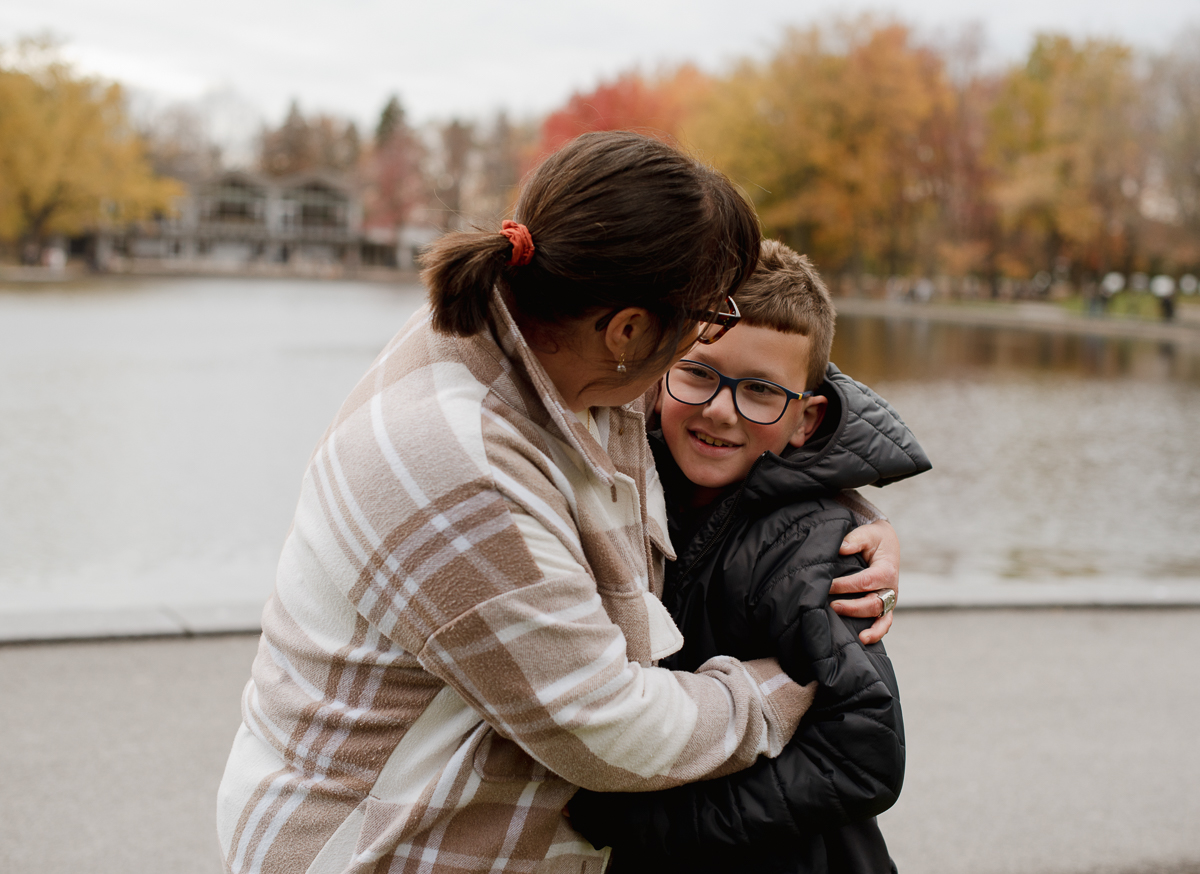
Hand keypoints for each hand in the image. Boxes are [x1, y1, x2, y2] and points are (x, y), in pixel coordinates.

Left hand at [830, 520, 899, 644]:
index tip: (827, 585)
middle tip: (832, 606)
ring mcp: (889, 600)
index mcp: (886, 571)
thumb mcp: (867, 534)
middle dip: (852, 607)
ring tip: (855, 636)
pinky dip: (877, 633)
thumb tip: (841, 548)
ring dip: (869, 628)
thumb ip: (854, 540)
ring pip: (882, 618)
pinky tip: (863, 639)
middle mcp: (890, 588)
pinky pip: (884, 623)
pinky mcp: (885, 607)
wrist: (886, 543)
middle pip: (873, 603)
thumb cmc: (874, 540)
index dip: (845, 586)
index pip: (865, 581)